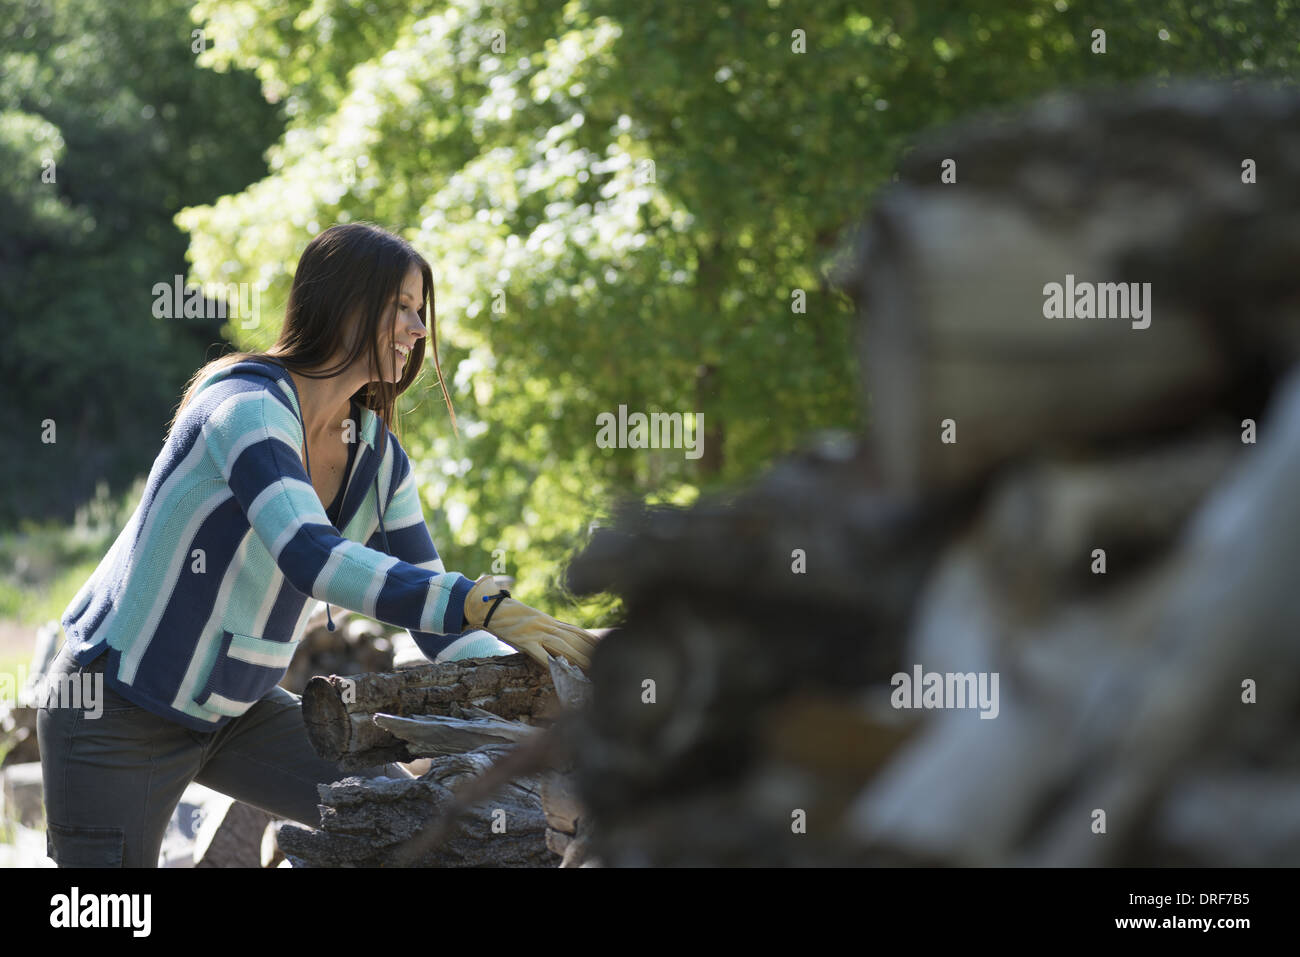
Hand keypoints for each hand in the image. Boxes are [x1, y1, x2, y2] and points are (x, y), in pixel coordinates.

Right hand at [463, 575, 599, 670]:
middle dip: (590, 652)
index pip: (576, 631)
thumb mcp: (531, 622)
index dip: (592, 640)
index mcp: (549, 621)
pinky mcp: (522, 640)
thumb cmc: (507, 616)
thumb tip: (557, 645)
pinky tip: (560, 669)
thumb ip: (545, 631)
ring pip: (562, 646)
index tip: (605, 649)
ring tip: (591, 669)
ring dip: (578, 658)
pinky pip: (539, 652)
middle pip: (574, 639)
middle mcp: (546, 625)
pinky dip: (550, 661)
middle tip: (605, 663)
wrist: (487, 605)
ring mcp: (535, 632)